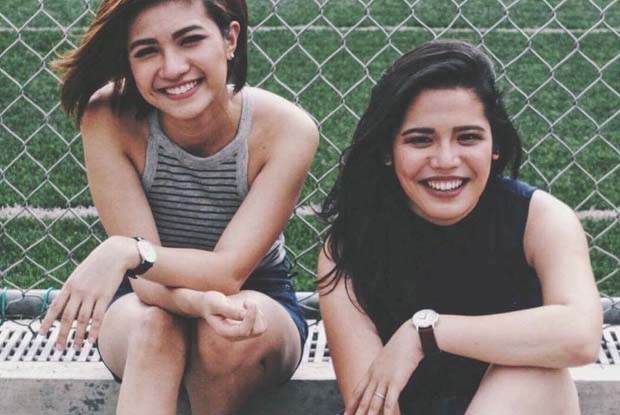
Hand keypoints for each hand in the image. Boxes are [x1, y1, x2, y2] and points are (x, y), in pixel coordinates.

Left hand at [39, 236, 134, 350]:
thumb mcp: (79, 274)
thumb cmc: (97, 264)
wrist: (114, 254)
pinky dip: (95, 330)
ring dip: (79, 336)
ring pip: (82, 320)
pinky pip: (98, 316)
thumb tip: (65, 304)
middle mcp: (79, 291)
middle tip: (58, 348)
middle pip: (67, 317)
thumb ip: (72, 288)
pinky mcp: (106, 296)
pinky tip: (92, 340)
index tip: (42, 334)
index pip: (55, 307)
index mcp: (69, 285)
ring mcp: (92, 294)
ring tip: (76, 348)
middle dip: (62, 334)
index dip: (47, 322)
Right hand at [201, 291, 266, 339]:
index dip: (251, 316)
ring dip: (258, 314)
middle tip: (246, 301)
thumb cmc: (210, 302)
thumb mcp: (216, 303)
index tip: (248, 301)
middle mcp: (233, 336)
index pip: (244, 330)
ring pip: (261, 329)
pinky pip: (262, 326)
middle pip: (256, 331)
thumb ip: (229, 310)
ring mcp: (241, 335)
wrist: (208, 305)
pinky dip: (260, 315)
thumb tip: (244, 315)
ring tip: (246, 304)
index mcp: (224, 331)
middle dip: (255, 314)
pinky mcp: (247, 330)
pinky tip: (249, 308)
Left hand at [345, 322, 423, 414]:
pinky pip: (390, 401)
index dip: (351, 403)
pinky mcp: (397, 382)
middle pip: (363, 399)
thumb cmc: (401, 347)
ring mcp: (385, 379)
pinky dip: (388, 413)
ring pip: (374, 403)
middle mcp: (375, 376)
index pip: (358, 390)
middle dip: (357, 413)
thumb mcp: (386, 358)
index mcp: (371, 370)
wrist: (409, 337)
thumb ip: (382, 369)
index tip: (345, 413)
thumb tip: (381, 377)